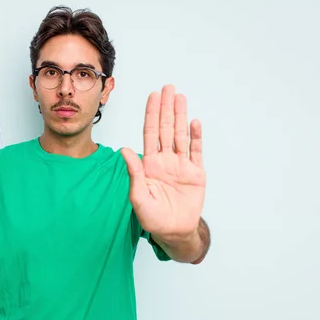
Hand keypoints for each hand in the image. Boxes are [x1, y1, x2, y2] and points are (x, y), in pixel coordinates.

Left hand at [121, 84, 205, 241]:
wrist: (174, 232)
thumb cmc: (152, 218)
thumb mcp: (138, 197)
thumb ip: (134, 173)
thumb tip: (124, 149)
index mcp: (149, 164)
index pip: (150, 133)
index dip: (151, 114)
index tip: (152, 96)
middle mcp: (165, 160)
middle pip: (166, 129)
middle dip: (166, 108)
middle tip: (168, 87)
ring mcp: (181, 165)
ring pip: (181, 135)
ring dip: (181, 116)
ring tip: (180, 97)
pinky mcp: (196, 173)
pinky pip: (196, 152)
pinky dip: (196, 137)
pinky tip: (195, 122)